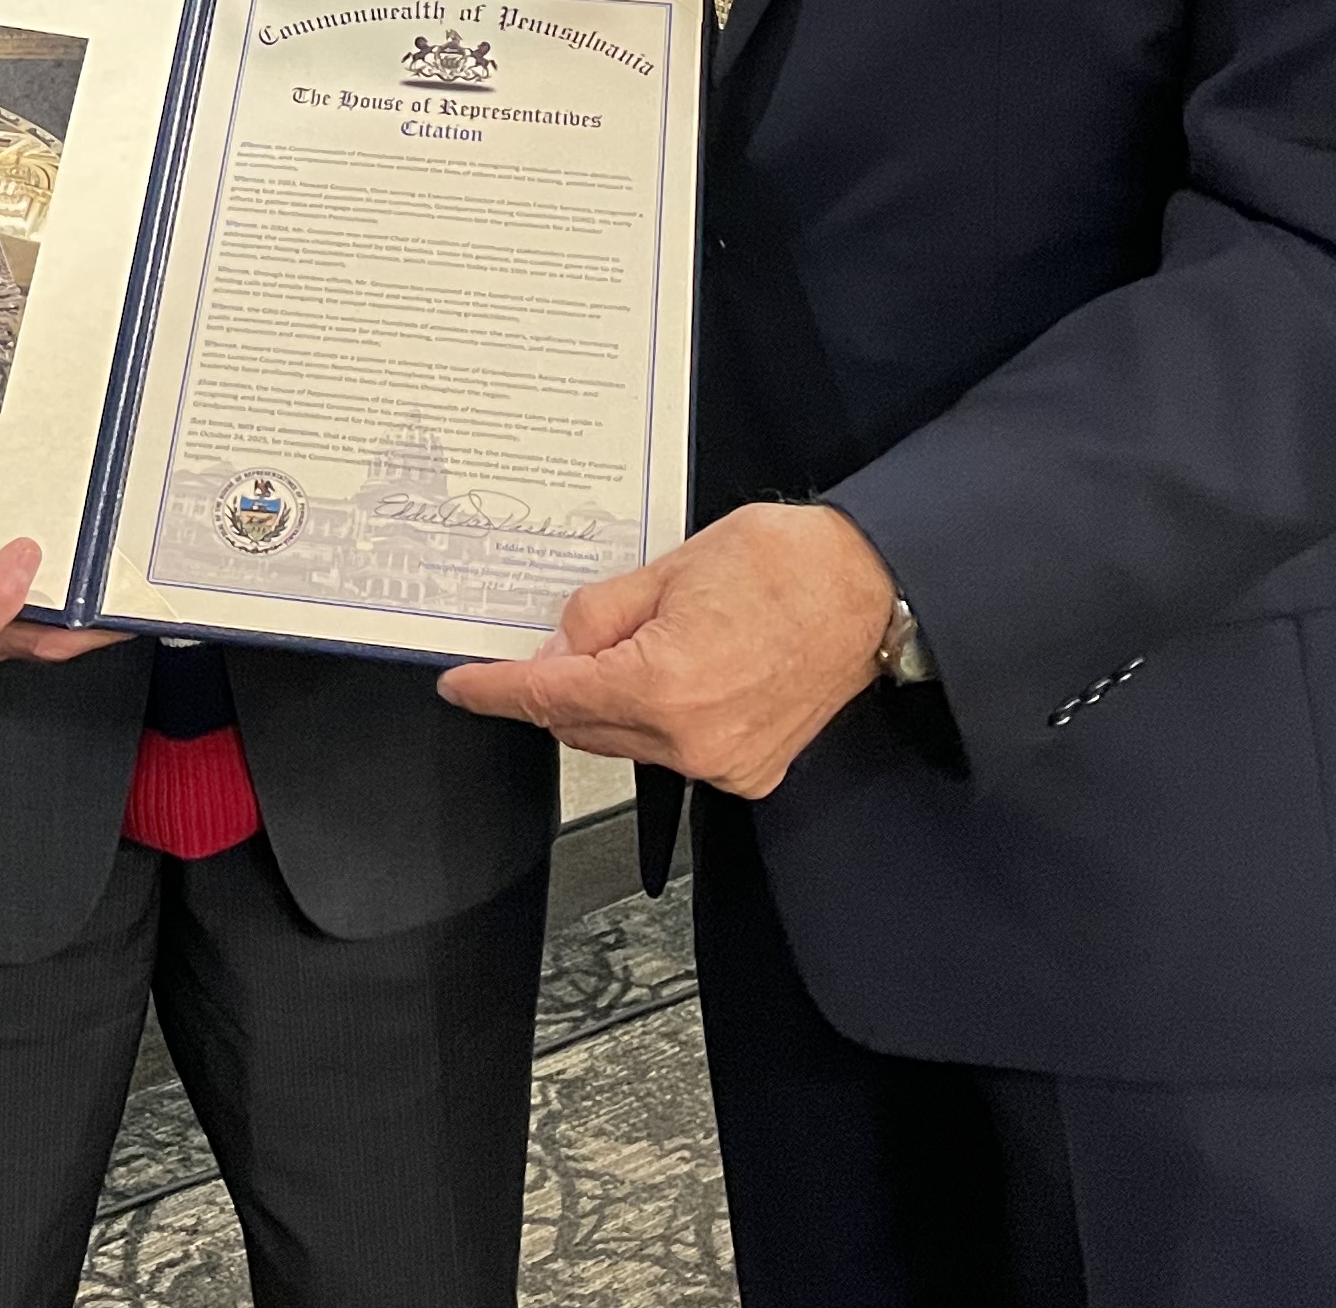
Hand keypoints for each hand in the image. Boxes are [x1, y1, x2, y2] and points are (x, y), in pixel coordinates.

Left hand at [437, 503, 897, 798]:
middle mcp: (692, 742)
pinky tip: (670, 672)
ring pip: (626, 744)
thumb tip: (561, 646)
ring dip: (607, 704)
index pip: (548, 697)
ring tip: (633, 643)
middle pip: (582, 728)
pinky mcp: (750, 770)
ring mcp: (724, 765)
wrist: (874, 588)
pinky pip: (673, 751)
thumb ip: (601, 614)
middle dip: (555, 689)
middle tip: (552, 644)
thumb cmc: (788, 564)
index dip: (495, 691)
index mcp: (662, 687)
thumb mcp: (670, 568)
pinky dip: (654, 720)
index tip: (462, 688)